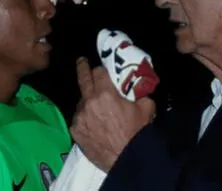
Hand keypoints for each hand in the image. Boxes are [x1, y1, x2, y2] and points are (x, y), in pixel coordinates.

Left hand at [70, 57, 155, 171]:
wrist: (127, 160)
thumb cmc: (137, 134)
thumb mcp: (146, 108)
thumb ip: (140, 95)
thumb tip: (139, 90)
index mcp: (105, 94)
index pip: (98, 72)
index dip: (101, 70)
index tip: (101, 70)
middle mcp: (89, 102)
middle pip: (83, 79)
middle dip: (82, 68)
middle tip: (81, 62)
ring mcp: (80, 117)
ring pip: (81, 102)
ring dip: (87, 101)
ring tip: (96, 108)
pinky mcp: (75, 131)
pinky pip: (79, 119)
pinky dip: (85, 118)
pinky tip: (93, 124)